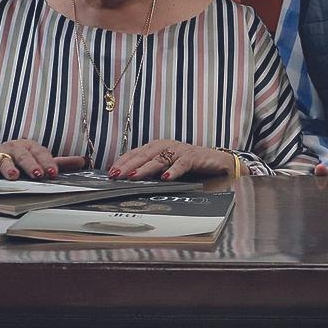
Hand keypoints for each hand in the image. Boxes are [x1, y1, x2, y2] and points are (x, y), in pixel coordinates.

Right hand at [0, 141, 86, 181]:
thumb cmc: (15, 161)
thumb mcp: (37, 161)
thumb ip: (59, 163)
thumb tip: (83, 161)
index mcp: (29, 147)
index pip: (40, 153)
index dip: (47, 162)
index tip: (53, 172)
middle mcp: (14, 148)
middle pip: (23, 155)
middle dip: (31, 164)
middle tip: (37, 174)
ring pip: (4, 159)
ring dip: (8, 167)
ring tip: (13, 175)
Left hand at [109, 140, 233, 181]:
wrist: (216, 162)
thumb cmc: (189, 166)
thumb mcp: (166, 169)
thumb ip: (151, 172)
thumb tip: (129, 181)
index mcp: (157, 148)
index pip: (136, 153)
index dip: (123, 162)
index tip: (111, 172)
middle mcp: (166, 146)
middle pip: (144, 155)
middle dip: (129, 165)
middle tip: (117, 174)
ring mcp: (179, 150)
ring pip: (160, 159)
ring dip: (146, 168)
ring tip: (134, 176)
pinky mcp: (193, 157)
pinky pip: (182, 164)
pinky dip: (173, 171)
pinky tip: (166, 178)